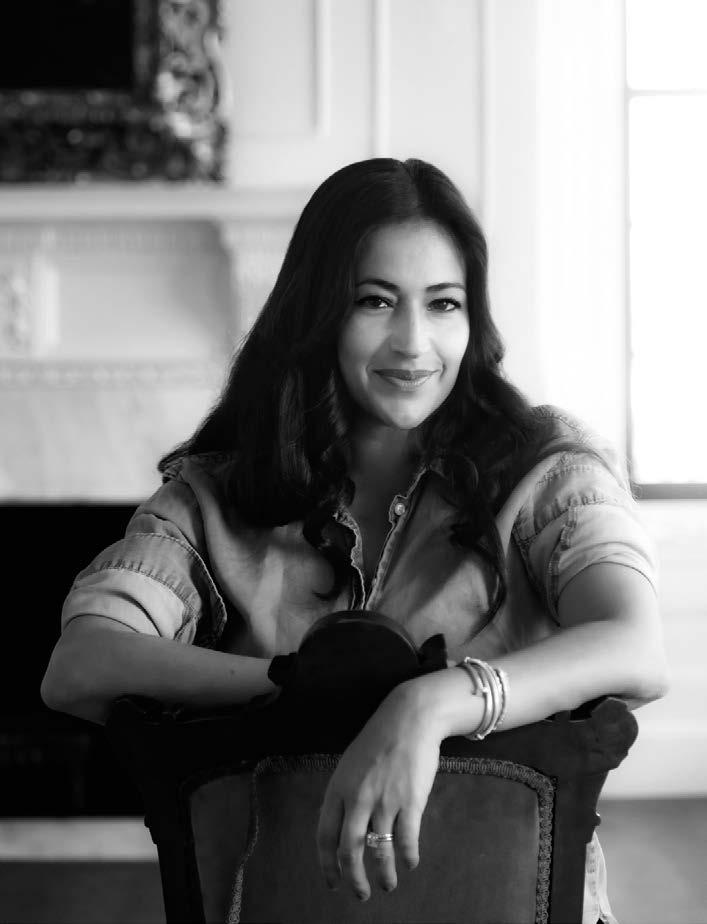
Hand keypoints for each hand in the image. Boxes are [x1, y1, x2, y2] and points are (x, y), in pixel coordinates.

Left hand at [316, 682, 442, 900]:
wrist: (409, 717)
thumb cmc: (379, 739)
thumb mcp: (350, 764)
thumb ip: (344, 794)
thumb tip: (341, 827)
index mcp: (338, 788)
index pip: (324, 836)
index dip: (327, 865)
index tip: (332, 883)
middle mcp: (357, 798)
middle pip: (350, 850)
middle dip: (354, 879)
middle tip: (360, 894)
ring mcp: (384, 801)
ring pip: (380, 851)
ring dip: (384, 875)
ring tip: (388, 885)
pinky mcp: (410, 801)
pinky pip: (407, 840)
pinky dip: (408, 857)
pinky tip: (410, 863)